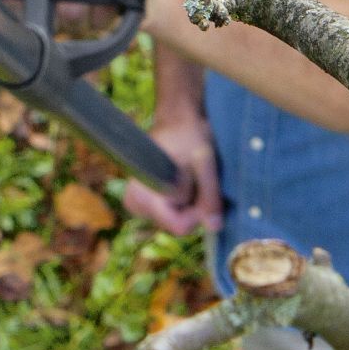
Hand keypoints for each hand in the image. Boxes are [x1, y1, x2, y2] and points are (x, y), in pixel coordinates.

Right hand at [122, 109, 224, 236]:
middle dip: (193, 207)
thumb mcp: (205, 164)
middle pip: (176, 224)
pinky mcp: (141, 203)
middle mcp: (134, 203)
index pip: (179, 226)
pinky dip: (181, 202)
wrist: (177, 122)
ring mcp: (136, 205)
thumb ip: (209, 196)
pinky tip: (182, 181)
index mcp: (144, 194)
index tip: (203, 189)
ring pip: (174, 220)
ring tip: (189, 176)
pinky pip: (170, 213)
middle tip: (197, 178)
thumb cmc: (190, 137)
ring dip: (188, 203)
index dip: (198, 212)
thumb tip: (214, 227)